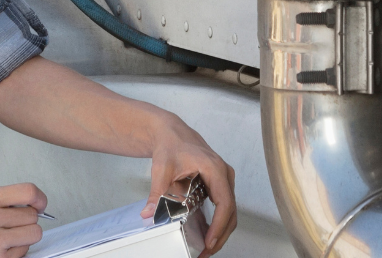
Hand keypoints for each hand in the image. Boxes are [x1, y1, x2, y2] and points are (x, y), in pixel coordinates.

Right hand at [0, 183, 47, 257]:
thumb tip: (34, 204)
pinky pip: (24, 251)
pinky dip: (16, 251)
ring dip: (24, 237)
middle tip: (12, 225)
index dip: (39, 199)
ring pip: (33, 234)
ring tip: (6, 238)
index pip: (28, 192)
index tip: (39, 204)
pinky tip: (0, 249)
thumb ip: (4, 202)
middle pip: (33, 216)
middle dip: (26, 221)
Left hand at [141, 119, 236, 257]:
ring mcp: (224, 180)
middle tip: (207, 252)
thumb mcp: (162, 169)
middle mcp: (224, 175)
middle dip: (221, 234)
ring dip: (221, 231)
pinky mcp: (219, 185)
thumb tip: (150, 212)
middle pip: (231, 211)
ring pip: (230, 211)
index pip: (225, 202)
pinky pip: (224, 207)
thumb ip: (157, 192)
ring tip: (207, 248)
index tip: (210, 240)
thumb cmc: (171, 146)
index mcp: (215, 169)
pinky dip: (219, 223)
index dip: (220, 225)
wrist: (172, 134)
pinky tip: (207, 234)